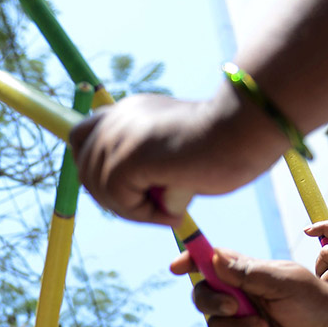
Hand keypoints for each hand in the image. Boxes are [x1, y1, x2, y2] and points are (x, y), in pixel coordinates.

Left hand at [69, 87, 286, 223]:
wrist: (245, 128)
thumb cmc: (227, 143)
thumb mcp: (175, 149)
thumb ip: (147, 161)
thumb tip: (129, 195)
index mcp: (127, 111)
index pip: (82, 138)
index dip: (94, 168)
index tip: (125, 189)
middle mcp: (116, 119)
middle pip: (85, 169)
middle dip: (113, 199)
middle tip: (153, 209)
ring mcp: (119, 136)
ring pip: (101, 189)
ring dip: (133, 210)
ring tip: (170, 209)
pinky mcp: (127, 157)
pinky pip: (118, 200)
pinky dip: (144, 215)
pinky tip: (173, 210)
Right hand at [170, 247, 327, 326]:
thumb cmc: (317, 300)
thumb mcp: (283, 281)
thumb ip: (247, 272)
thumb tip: (214, 257)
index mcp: (245, 270)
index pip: (208, 261)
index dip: (189, 261)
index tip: (177, 268)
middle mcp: (238, 293)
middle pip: (202, 297)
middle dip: (214, 304)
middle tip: (236, 307)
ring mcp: (242, 318)